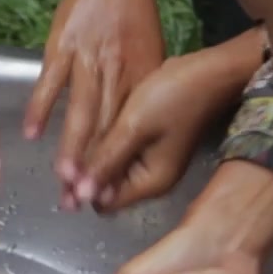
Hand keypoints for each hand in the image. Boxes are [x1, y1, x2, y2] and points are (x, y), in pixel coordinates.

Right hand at [25, 0, 164, 203]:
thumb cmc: (134, 17)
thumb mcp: (152, 55)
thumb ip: (141, 95)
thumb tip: (132, 135)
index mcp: (144, 79)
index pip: (131, 132)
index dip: (119, 166)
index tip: (110, 197)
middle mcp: (119, 73)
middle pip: (106, 129)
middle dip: (95, 169)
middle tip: (82, 202)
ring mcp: (90, 60)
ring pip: (81, 112)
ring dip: (72, 149)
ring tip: (63, 180)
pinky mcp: (64, 46)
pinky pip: (52, 83)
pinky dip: (41, 108)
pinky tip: (33, 134)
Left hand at [70, 37, 258, 213]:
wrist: (212, 71)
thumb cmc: (174, 96)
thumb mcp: (133, 127)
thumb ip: (106, 161)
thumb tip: (80, 196)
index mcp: (151, 182)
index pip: (105, 202)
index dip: (82, 191)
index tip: (60, 174)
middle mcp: (154, 179)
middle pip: (109, 189)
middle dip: (86, 178)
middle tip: (60, 159)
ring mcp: (156, 161)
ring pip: (114, 170)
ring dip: (95, 162)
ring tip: (69, 144)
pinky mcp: (155, 144)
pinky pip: (124, 153)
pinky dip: (108, 148)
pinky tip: (92, 132)